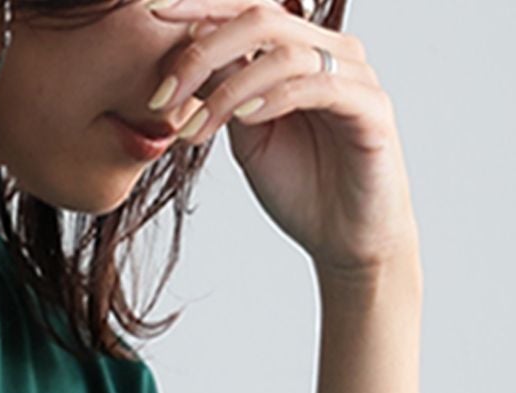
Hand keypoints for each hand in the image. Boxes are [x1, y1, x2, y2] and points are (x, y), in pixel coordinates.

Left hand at [145, 0, 420, 281]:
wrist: (344, 238)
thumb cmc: (299, 186)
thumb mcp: (246, 134)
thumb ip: (225, 92)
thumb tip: (188, 52)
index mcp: (299, 52)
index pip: (248, 10)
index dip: (201, 4)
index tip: (151, 10)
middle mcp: (330, 52)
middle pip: (261, 19)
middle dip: (202, 53)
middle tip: (162, 98)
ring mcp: (354, 76)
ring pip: (285, 51)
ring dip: (228, 90)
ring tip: (196, 130)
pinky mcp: (371, 109)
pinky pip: (318, 87)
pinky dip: (273, 98)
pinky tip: (243, 120)